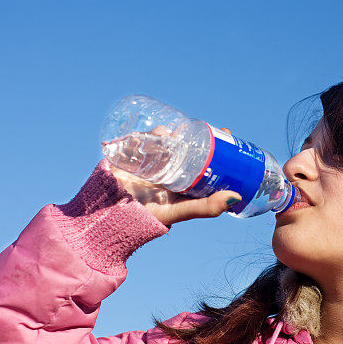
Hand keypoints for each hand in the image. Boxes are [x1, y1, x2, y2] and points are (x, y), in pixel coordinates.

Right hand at [109, 126, 240, 225]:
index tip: (225, 133)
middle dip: (192, 134)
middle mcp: (168, 171)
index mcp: (182, 182)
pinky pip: (140, 138)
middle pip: (184, 146)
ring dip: (169, 133)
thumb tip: (236, 197)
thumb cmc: (145, 217)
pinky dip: (147, 133)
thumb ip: (205, 207)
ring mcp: (149, 162)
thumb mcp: (179, 211)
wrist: (106, 214)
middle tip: (200, 126)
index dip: (214, 146)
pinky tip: (153, 132)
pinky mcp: (131, 156)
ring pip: (164, 140)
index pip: (202, 159)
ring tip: (168, 134)